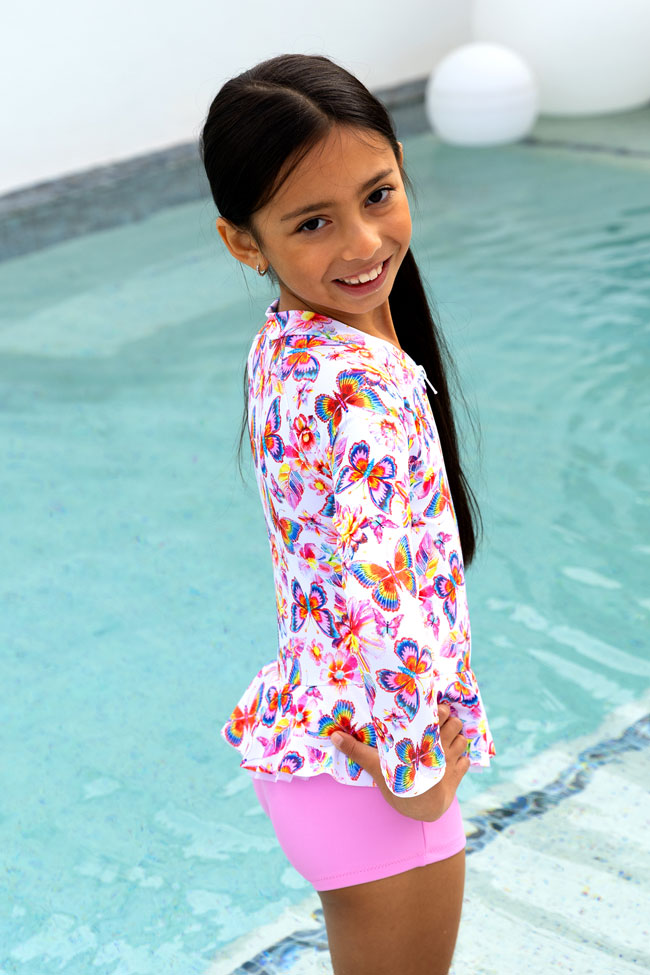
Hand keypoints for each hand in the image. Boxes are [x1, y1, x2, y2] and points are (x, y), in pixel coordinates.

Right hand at [330, 702, 469, 821]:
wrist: (418, 813)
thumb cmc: (397, 787)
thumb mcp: (376, 766)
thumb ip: (356, 750)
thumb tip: (333, 736)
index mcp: (425, 741)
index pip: (442, 714)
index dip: (440, 710)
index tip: (432, 710)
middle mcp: (442, 748)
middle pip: (455, 724)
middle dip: (449, 722)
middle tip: (437, 724)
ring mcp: (452, 762)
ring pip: (462, 740)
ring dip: (456, 738)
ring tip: (444, 739)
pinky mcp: (458, 776)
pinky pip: (467, 760)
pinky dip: (462, 757)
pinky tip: (451, 758)